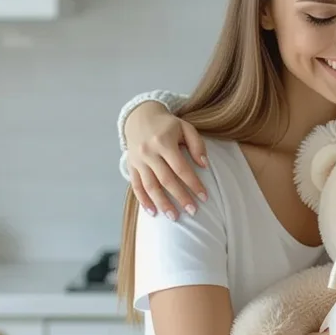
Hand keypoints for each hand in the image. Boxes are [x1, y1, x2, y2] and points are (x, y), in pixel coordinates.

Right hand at [126, 102, 209, 219]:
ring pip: (150, 186)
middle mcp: (148, 152)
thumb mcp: (186, 127)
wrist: (140, 117)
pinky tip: (152, 212)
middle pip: (166, 180)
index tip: (204, 197)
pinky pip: (136, 186)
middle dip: (180, 197)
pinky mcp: (130, 166)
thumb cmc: (167, 125)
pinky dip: (143, 200)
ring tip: (174, 217)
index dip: (193, 184)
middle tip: (192, 212)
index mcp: (163, 142)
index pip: (181, 168)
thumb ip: (197, 145)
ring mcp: (138, 160)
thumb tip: (204, 165)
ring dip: (162, 203)